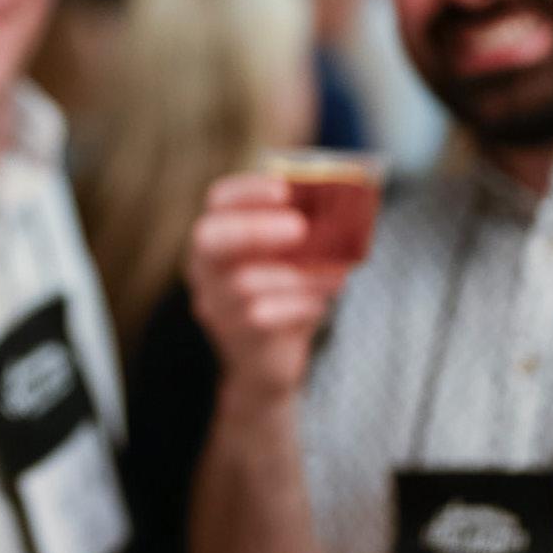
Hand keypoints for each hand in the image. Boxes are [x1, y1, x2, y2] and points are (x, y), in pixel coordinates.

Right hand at [187, 173, 347, 402]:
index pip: (218, 200)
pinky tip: (321, 303)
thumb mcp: (290, 259)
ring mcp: (215, 303)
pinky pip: (261, 316)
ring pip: (244, 283)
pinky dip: (297, 306)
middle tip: (299, 228)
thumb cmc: (283, 294)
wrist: (268, 362)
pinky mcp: (234, 334)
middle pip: (210, 239)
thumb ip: (305, 232)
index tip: (285, 189)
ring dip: (296, 275)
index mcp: (219, 234)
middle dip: (254, 229)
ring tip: (333, 274)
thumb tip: (347, 209)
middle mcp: (205, 266)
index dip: (248, 191)